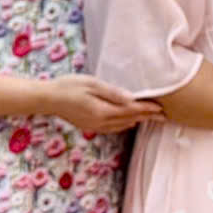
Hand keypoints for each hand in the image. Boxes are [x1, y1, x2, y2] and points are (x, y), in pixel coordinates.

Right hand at [46, 75, 162, 135]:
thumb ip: (112, 92)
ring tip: (151, 119)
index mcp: (103, 110)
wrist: (48, 99)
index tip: (161, 108)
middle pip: (129, 120)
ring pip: (121, 126)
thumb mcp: (92, 84)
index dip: (147, 109)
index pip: (131, 111)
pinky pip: (112, 128)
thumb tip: (131, 99)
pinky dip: (124, 125)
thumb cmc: (69, 86)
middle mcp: (101, 122)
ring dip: (137, 121)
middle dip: (147, 117)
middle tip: (164, 116)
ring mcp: (95, 126)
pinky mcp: (90, 126)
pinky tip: (128, 122)